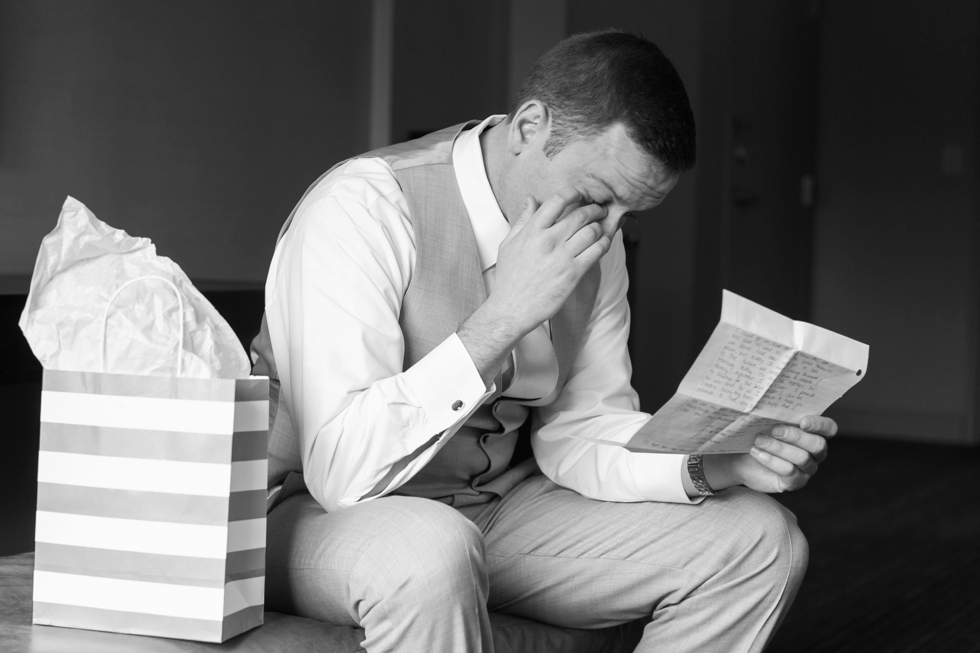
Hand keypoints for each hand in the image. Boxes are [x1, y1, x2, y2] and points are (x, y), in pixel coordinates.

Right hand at [488, 187, 616, 334]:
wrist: (511, 309)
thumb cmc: (509, 278)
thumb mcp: (508, 244)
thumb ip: (522, 220)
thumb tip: (531, 199)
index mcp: (532, 231)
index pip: (557, 201)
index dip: (573, 193)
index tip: (580, 195)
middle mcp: (549, 240)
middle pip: (581, 214)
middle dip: (594, 210)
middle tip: (598, 211)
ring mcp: (562, 257)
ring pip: (592, 231)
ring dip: (600, 227)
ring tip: (601, 228)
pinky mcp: (573, 273)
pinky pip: (597, 251)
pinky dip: (604, 244)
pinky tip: (602, 244)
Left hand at [702, 416, 836, 493]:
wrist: (741, 458)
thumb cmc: (758, 434)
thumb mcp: (767, 422)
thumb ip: (776, 414)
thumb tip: (772, 402)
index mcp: (814, 433)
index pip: (829, 428)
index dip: (820, 424)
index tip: (802, 421)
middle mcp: (815, 452)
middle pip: (818, 445)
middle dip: (795, 436)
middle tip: (775, 430)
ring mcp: (807, 469)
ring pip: (802, 458)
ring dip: (778, 448)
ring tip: (759, 440)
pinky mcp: (794, 482)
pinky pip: (789, 472)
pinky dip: (771, 460)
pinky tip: (756, 452)